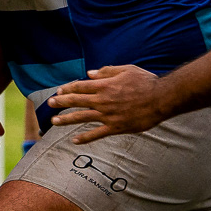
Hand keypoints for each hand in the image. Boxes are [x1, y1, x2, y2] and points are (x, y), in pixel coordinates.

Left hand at [48, 65, 171, 143]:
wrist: (161, 98)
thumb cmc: (145, 81)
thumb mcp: (126, 69)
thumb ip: (106, 71)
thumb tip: (89, 74)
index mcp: (104, 85)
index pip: (80, 86)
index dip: (68, 88)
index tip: (59, 90)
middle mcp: (103, 100)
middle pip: (76, 101)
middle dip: (61, 102)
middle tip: (50, 104)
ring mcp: (108, 115)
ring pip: (82, 117)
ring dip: (66, 119)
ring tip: (54, 122)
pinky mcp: (116, 127)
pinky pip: (97, 134)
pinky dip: (85, 137)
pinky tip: (74, 140)